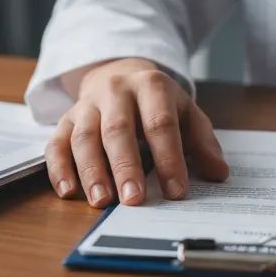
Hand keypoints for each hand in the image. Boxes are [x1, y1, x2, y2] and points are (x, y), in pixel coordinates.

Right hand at [44, 57, 228, 207]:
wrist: (119, 74)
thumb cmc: (156, 103)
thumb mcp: (186, 113)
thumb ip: (202, 142)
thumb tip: (219, 173)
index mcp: (151, 86)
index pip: (160, 123)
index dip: (169, 158)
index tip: (176, 191)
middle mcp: (116, 91)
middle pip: (118, 128)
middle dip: (125, 166)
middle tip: (133, 201)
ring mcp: (87, 104)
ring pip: (84, 136)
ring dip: (91, 171)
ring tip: (102, 201)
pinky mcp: (66, 119)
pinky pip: (56, 142)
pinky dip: (59, 168)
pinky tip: (67, 191)